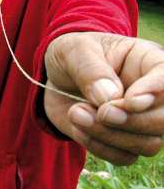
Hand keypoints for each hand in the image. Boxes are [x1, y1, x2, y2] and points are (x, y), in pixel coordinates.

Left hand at [44, 32, 163, 164]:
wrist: (54, 78)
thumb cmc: (71, 56)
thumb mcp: (73, 50)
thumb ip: (90, 69)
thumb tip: (110, 97)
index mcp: (147, 61)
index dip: (154, 93)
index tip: (129, 101)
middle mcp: (152, 94)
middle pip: (163, 119)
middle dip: (131, 121)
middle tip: (100, 112)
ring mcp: (141, 120)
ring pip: (148, 143)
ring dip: (109, 135)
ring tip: (76, 112)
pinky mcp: (123, 141)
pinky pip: (124, 157)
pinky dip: (99, 147)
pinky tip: (77, 127)